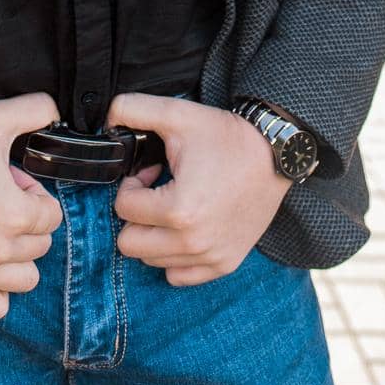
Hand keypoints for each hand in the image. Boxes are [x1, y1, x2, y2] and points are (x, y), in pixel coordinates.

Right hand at [0, 92, 64, 319]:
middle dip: (25, 221)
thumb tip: (55, 110)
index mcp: (15, 214)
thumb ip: (35, 109)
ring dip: (17, 256)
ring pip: (26, 279)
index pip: (52, 216)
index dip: (34, 195)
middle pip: (40, 245)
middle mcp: (0, 250)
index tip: (11, 183)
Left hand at [104, 92, 291, 285]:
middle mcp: (194, 242)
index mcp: (179, 210)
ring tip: (176, 204)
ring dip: (155, 233)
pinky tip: (187, 225)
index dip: (131, 184)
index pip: (124, 208)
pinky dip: (174, 255)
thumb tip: (107, 117)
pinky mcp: (225, 264)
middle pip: (130, 244)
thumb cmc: (227, 137)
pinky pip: (178, 276)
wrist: (276, 154)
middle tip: (157, 191)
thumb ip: (133, 109)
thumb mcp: (178, 115)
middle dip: (137, 214)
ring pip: (151, 261)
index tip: (151, 171)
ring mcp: (211, 257)